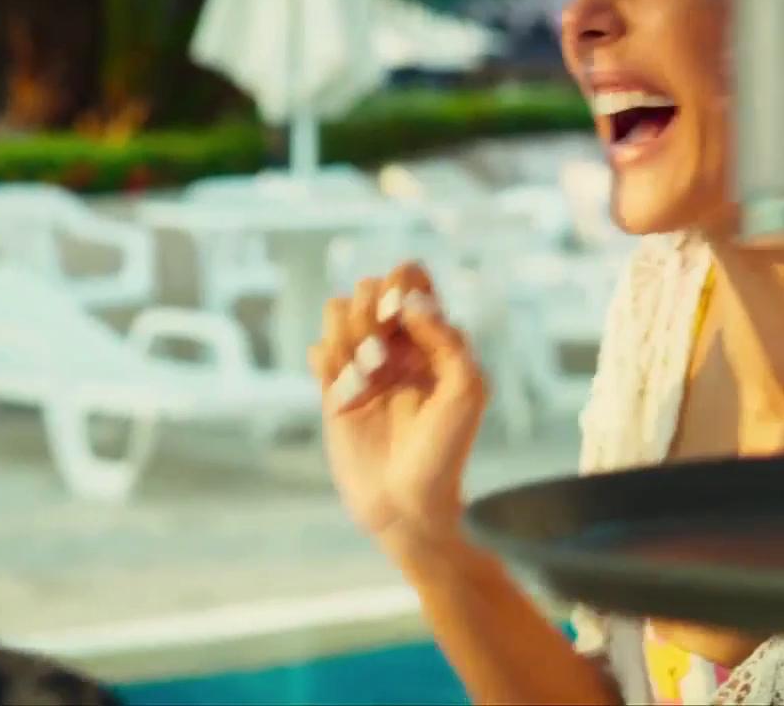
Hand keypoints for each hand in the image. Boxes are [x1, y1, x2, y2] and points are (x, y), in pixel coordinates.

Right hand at [309, 262, 487, 558]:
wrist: (407, 506)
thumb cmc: (446, 451)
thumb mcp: (466, 390)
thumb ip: (446, 338)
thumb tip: (411, 301)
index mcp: (433, 339)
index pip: (412, 277)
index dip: (402, 282)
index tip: (402, 314)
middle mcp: (397, 345)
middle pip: (368, 287)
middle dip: (371, 312)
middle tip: (384, 355)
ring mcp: (363, 366)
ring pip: (337, 311)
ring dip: (348, 337)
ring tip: (366, 378)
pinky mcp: (333, 390)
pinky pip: (317, 350)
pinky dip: (327, 365)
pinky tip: (345, 398)